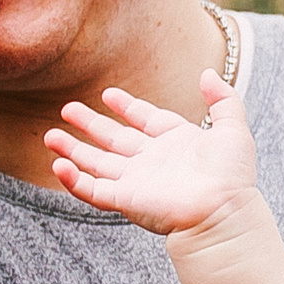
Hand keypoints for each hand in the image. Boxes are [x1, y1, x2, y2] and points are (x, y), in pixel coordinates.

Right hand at [44, 74, 254, 235]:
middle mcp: (154, 161)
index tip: (108, 94)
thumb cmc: (231, 174)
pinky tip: (57, 164)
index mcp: (177, 142)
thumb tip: (206, 72)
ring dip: (73, 150)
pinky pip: (92, 189)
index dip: (127, 107)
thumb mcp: (233, 128)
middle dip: (90, 125)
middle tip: (67, 109)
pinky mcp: (125, 199)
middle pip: (114, 139)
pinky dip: (73, 179)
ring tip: (50, 135)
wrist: (221, 210)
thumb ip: (222, 98)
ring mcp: (137, 180)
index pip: (146, 120)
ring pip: (97, 163)